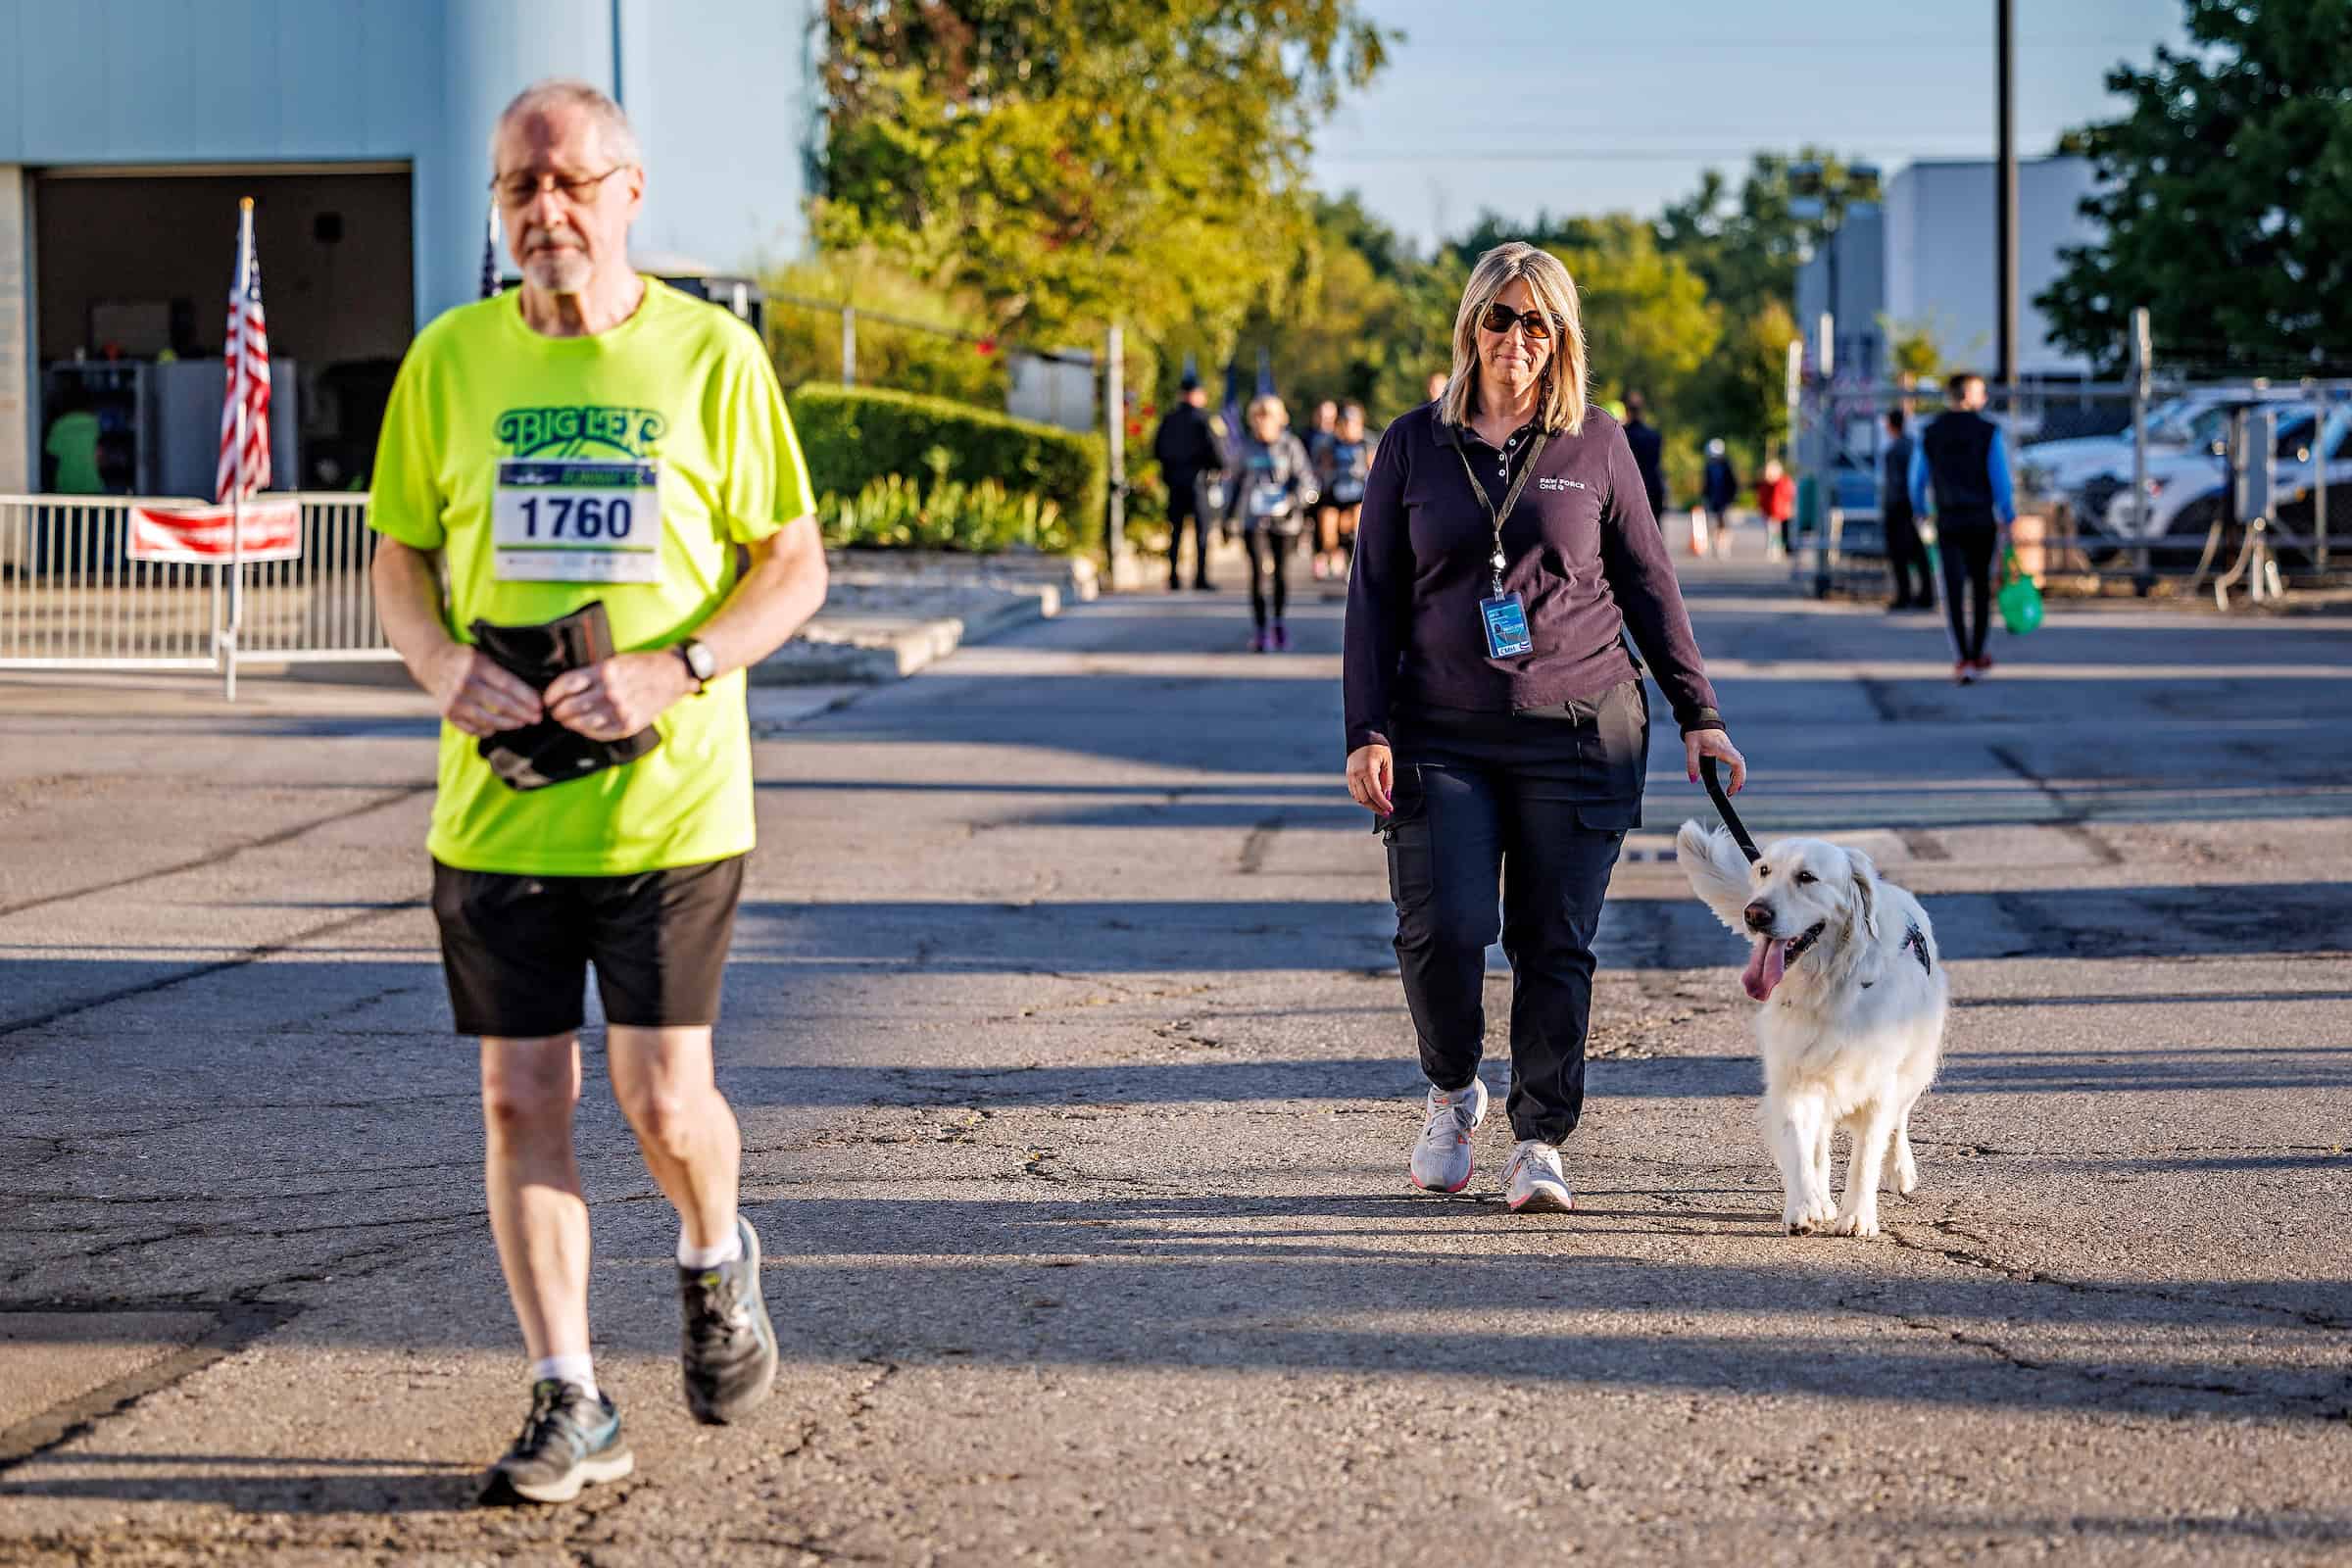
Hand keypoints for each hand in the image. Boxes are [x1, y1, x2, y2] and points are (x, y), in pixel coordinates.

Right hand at [428, 643, 543, 737]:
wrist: (433, 662)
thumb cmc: (466, 659)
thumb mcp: (483, 655)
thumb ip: (501, 669)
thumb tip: (532, 689)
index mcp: (476, 664)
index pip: (506, 683)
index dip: (525, 696)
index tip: (539, 705)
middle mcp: (463, 683)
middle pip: (500, 703)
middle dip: (522, 713)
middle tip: (537, 718)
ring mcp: (453, 700)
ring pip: (487, 719)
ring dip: (508, 724)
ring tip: (521, 723)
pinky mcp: (447, 713)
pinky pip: (472, 728)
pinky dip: (487, 730)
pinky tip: (498, 728)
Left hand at [544, 651, 691, 741]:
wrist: (672, 676)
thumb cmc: (639, 666)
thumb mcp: (613, 661)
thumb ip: (590, 674)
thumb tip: (562, 691)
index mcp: (604, 671)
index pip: (566, 684)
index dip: (551, 694)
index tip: (547, 700)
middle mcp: (611, 691)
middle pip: (570, 706)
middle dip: (557, 711)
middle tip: (555, 713)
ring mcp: (621, 710)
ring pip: (581, 722)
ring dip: (569, 723)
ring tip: (566, 721)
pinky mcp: (629, 725)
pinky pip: (599, 733)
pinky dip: (587, 731)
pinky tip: (583, 727)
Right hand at [1346, 743, 1394, 814]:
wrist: (1362, 738)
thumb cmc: (1377, 748)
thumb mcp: (1387, 762)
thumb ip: (1387, 780)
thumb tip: (1387, 796)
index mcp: (1367, 770)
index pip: (1375, 793)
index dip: (1382, 804)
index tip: (1390, 809)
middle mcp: (1356, 775)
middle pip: (1365, 799)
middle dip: (1376, 808)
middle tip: (1386, 812)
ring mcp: (1350, 776)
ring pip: (1358, 798)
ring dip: (1369, 805)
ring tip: (1380, 807)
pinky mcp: (1348, 777)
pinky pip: (1354, 793)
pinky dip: (1363, 799)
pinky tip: (1371, 800)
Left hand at [1685, 729, 1746, 793]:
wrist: (1700, 718)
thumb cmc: (1696, 730)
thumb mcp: (1691, 746)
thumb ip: (1692, 763)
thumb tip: (1693, 779)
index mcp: (1723, 748)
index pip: (1737, 764)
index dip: (1738, 778)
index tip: (1731, 790)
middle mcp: (1729, 749)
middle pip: (1741, 766)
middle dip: (1739, 780)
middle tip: (1731, 792)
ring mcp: (1729, 748)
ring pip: (1740, 763)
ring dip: (1738, 776)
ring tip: (1731, 788)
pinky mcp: (1727, 749)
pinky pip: (1736, 761)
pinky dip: (1735, 771)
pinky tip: (1730, 777)